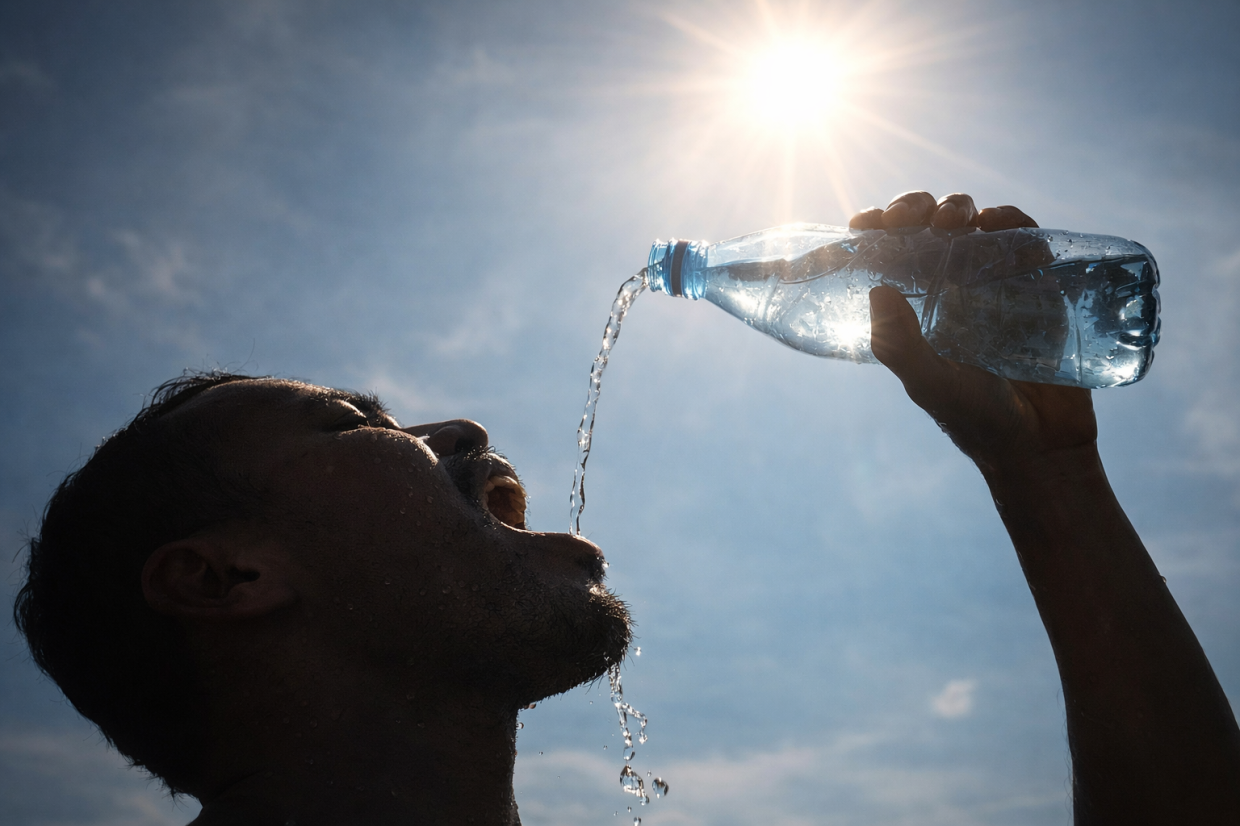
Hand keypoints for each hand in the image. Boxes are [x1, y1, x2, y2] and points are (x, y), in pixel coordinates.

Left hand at [855, 192, 1096, 473]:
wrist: (1040, 445)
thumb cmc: (975, 418)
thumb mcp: (929, 384)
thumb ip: (900, 345)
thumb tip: (876, 289)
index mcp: (916, 305)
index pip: (890, 253)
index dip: (876, 228)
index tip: (863, 223)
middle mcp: (952, 286)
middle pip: (928, 226)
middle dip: (914, 208)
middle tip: (909, 219)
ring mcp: (996, 282)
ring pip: (973, 224)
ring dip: (957, 208)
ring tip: (952, 222)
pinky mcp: (1039, 284)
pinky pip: (1025, 239)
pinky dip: (1012, 221)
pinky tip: (997, 223)